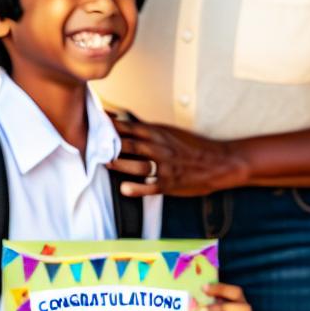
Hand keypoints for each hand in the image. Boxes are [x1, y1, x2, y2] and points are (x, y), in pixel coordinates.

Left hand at [107, 117, 247, 197]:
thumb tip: (120, 121)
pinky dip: (137, 188)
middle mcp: (160, 149)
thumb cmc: (191, 146)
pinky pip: (150, 187)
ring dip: (120, 164)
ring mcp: (165, 167)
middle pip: (129, 145)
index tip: (93, 125)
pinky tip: (124, 188)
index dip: (110, 127)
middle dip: (110, 146)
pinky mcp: (169, 184)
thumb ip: (146, 129)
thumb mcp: (169, 132)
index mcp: (159, 134)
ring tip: (105, 163)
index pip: (129, 127)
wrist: (218, 162)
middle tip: (91, 145)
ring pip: (138, 165)